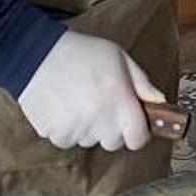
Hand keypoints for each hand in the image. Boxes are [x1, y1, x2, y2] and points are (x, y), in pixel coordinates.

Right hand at [15, 29, 162, 151]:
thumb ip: (142, 83)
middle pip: (114, 142)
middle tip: (100, 103)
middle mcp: (101, 120)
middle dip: (111, 127)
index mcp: (120, 101)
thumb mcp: (119, 57)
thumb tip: (159, 102)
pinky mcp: (56, 135)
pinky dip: (67, 128)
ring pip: (90, 140)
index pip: (138, 139)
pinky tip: (63, 106)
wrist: (36, 55)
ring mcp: (78, 130)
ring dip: (88, 127)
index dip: (137, 132)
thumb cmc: (80, 53)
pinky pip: (68, 140)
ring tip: (78, 99)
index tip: (132, 122)